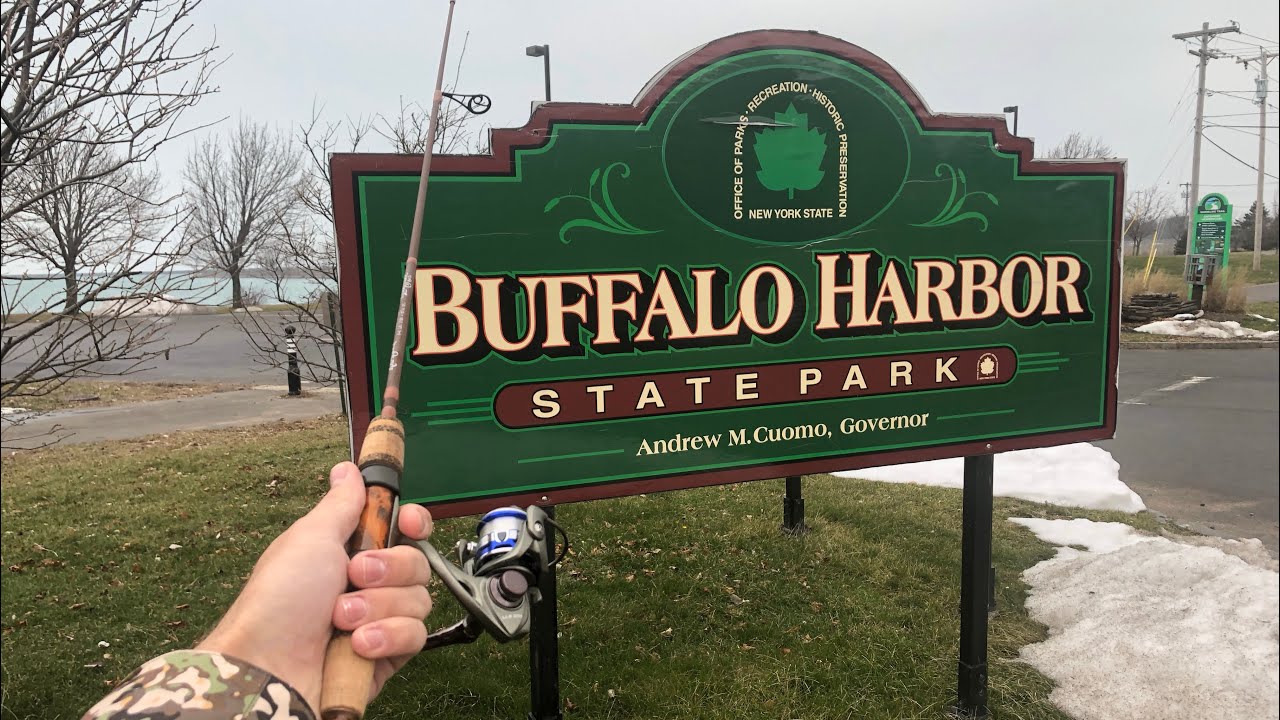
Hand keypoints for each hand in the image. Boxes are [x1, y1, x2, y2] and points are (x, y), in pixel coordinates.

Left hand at [197, 461, 433, 709]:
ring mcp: (379, 620)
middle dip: (388, 570)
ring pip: (418, 600)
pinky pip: (415, 636)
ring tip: (341, 620)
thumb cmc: (279, 601)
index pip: (404, 529)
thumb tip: (347, 470)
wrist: (270, 668)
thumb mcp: (310, 538)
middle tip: (353, 576)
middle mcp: (368, 584)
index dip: (413, 522)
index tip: (407, 523)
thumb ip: (341, 503)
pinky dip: (386, 637)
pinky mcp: (386, 655)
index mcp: (350, 551)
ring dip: (378, 607)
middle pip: (417, 561)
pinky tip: (357, 645)